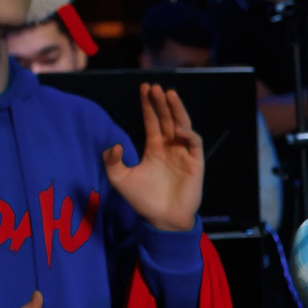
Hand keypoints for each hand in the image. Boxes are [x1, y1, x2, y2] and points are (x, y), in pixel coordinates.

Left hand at [103, 84, 203, 232]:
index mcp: (154, 148)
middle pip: (167, 118)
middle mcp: (170, 147)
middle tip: (155, 87)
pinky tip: (179, 129)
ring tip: (169, 95)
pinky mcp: (195, 164)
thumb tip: (114, 145)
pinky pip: (194, 144)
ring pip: (182, 125)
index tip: (144, 88)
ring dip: (177, 110)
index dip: (148, 105)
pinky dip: (188, 134)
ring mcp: (183, 154)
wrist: (162, 220)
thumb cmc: (142, 200)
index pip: (152, 121)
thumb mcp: (120, 179)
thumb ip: (112, 162)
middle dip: (161, 102)